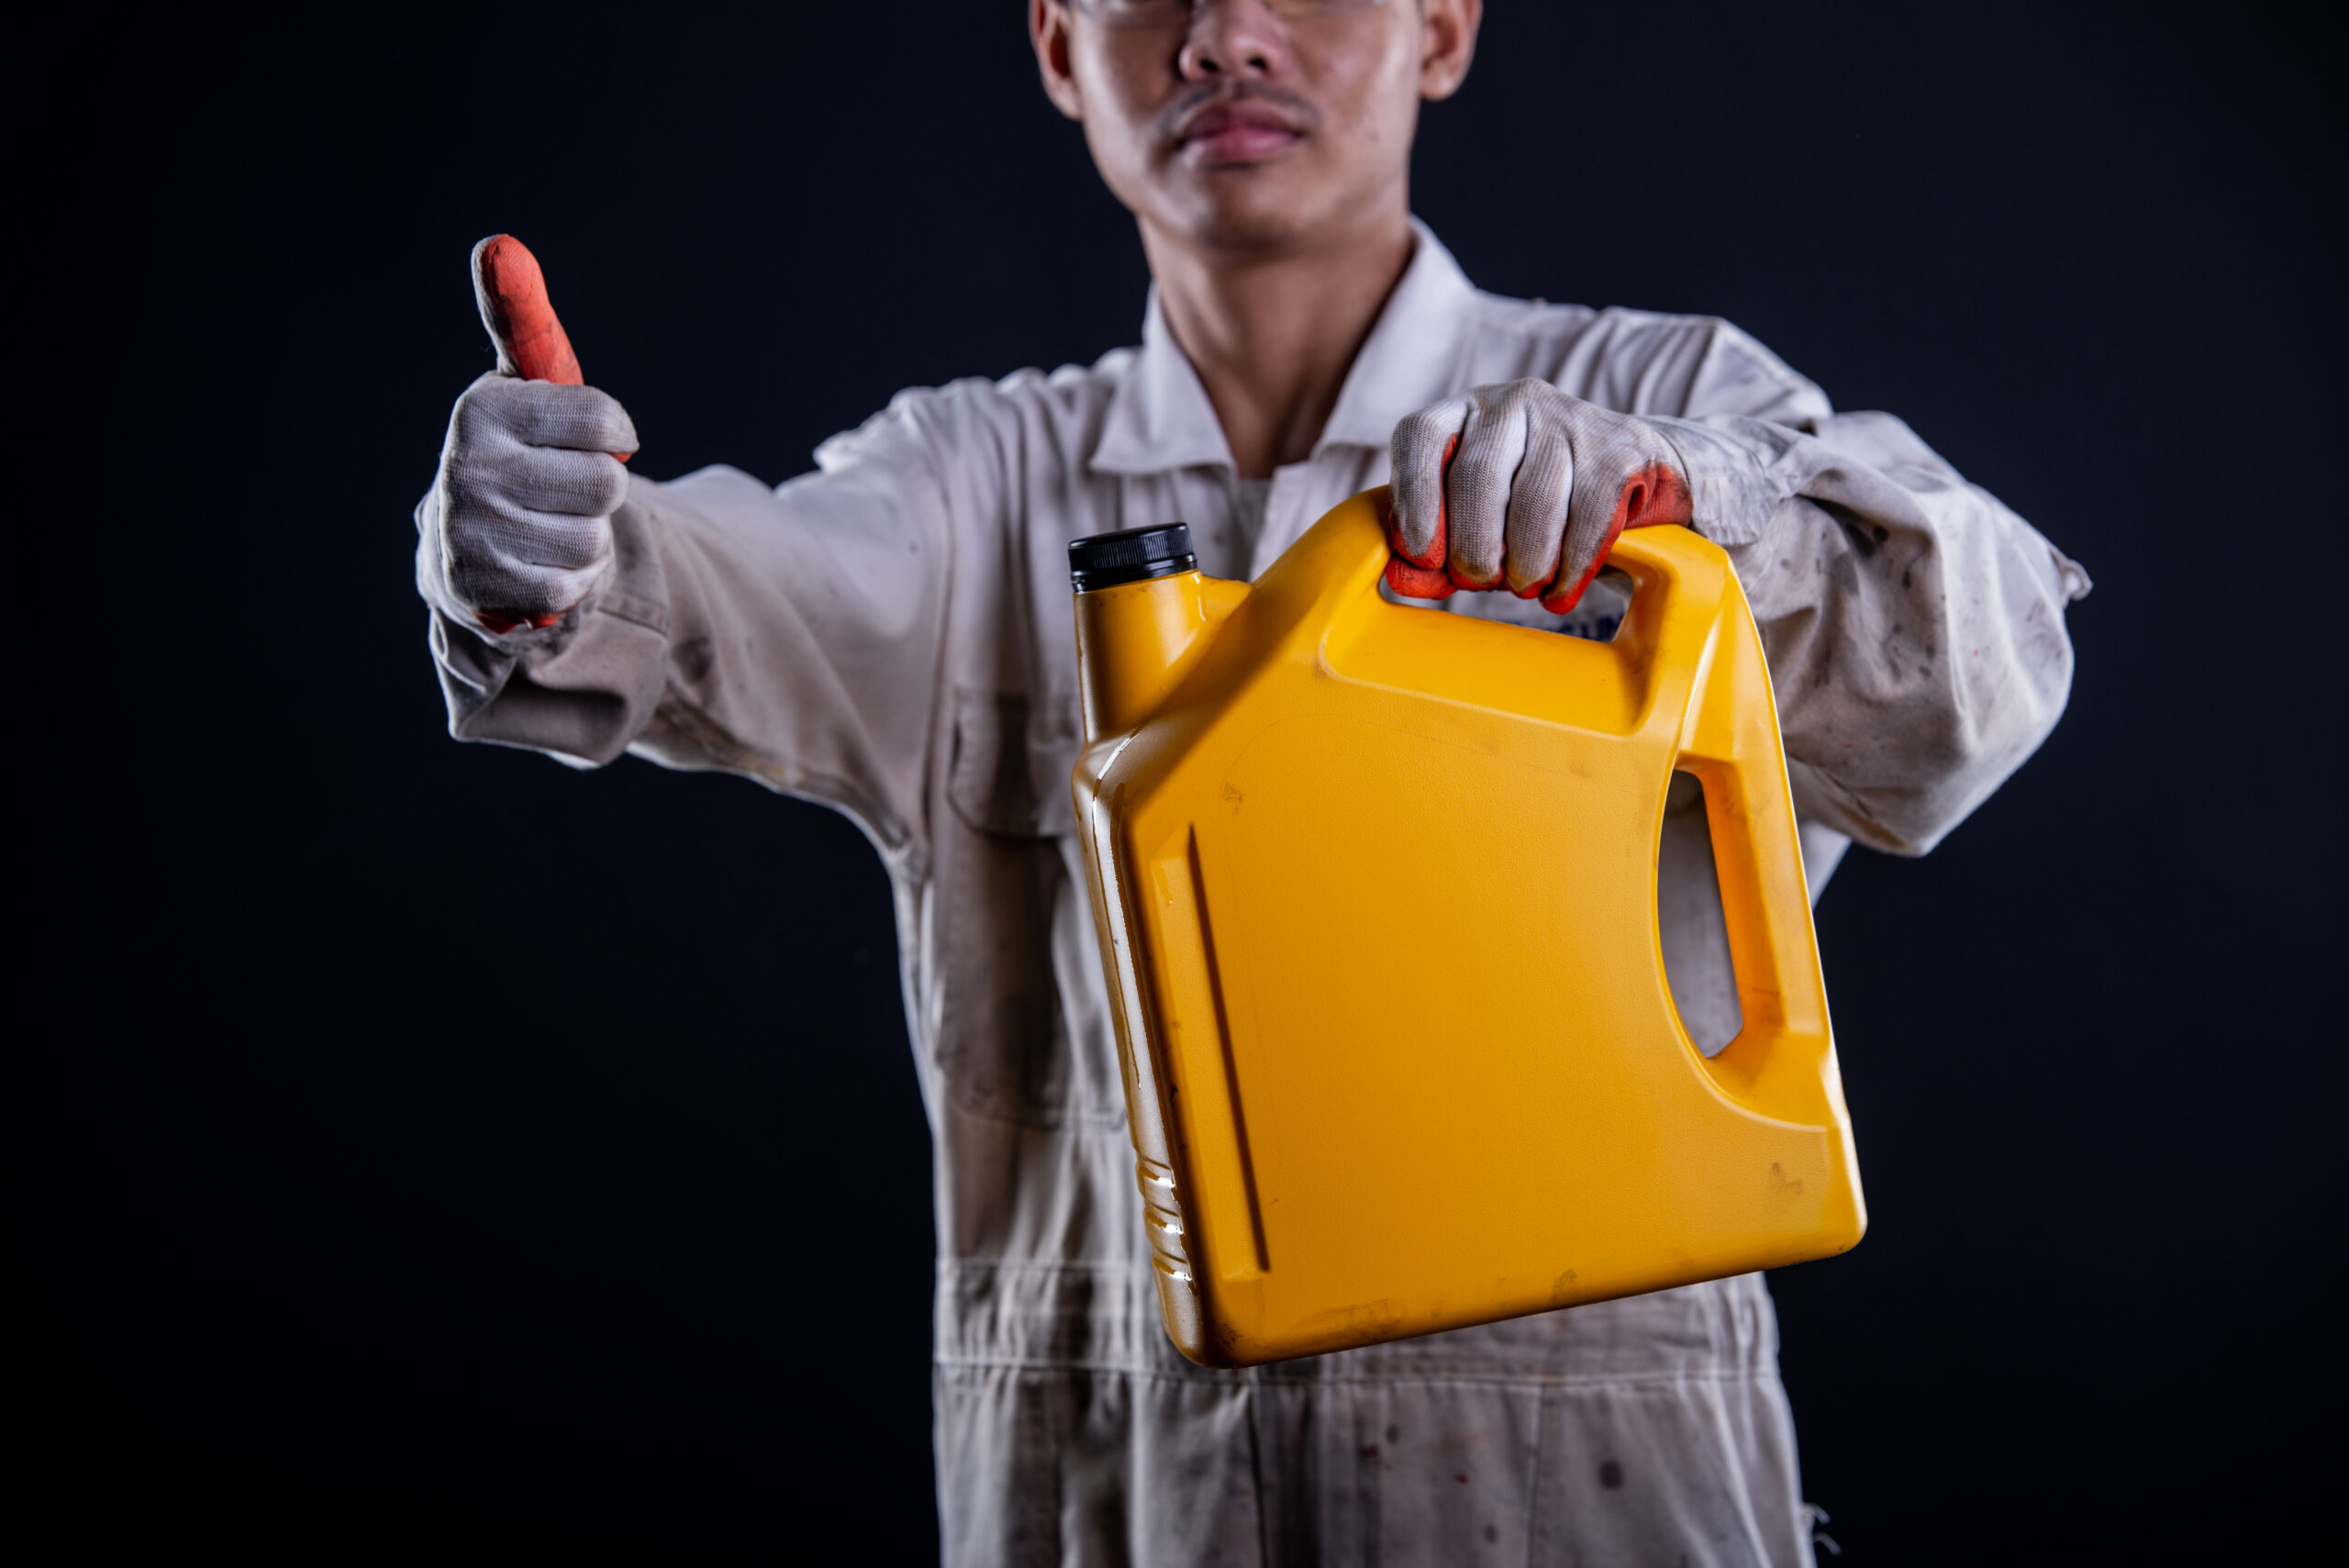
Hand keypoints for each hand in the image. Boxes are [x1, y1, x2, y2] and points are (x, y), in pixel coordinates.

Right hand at [419, 236, 636, 635]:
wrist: (463, 550)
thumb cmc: (516, 456)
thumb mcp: (525, 390)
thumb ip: (523, 322)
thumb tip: (497, 242)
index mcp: (485, 408)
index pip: (604, 420)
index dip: (615, 435)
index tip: (595, 438)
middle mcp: (467, 463)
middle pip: (606, 484)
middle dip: (598, 493)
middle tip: (561, 492)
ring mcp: (470, 527)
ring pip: (592, 539)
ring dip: (584, 542)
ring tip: (546, 530)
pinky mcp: (478, 586)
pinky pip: (570, 586)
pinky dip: (566, 582)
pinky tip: (534, 566)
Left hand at [1385, 379, 1691, 611]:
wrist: (1637, 473)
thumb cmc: (1534, 507)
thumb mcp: (1477, 526)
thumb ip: (1433, 555)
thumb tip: (1399, 575)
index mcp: (1463, 413)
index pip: (1420, 437)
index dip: (1413, 499)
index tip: (1423, 554)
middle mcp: (1513, 403)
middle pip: (1477, 478)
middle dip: (1474, 549)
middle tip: (1482, 581)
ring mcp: (1568, 419)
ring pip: (1533, 504)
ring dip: (1525, 565)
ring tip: (1525, 585)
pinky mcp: (1618, 450)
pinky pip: (1586, 521)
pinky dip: (1569, 570)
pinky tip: (1560, 589)